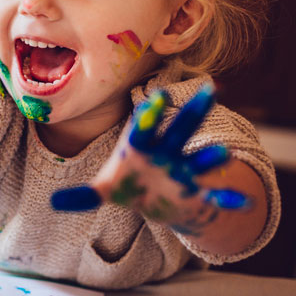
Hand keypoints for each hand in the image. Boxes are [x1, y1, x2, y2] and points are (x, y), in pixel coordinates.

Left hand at [50, 84, 248, 233]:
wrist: (157, 201)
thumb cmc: (131, 184)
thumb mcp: (106, 189)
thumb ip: (83, 195)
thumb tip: (52, 202)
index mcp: (142, 146)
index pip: (145, 126)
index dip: (151, 114)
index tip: (157, 97)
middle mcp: (167, 152)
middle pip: (181, 129)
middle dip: (194, 112)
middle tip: (211, 90)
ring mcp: (185, 171)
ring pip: (200, 160)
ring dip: (212, 158)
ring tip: (224, 154)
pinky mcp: (197, 192)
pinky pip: (215, 196)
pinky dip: (229, 200)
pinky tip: (243, 204)